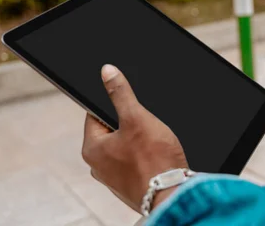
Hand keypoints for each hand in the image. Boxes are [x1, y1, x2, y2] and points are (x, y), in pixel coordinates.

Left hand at [82, 64, 187, 213]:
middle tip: (147, 127)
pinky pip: (135, 162)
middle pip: (113, 130)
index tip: (129, 106)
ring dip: (139, 142)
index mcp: (92, 149)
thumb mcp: (136, 117)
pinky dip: (145, 157)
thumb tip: (107, 72)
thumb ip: (120, 93)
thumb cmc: (154, 160)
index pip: (95, 114)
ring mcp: (114, 178)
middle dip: (131, 125)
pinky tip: (157, 156)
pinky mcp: (130, 185)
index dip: (114, 105)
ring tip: (154, 143)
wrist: (173, 193)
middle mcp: (98, 166)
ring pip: (126, 147)